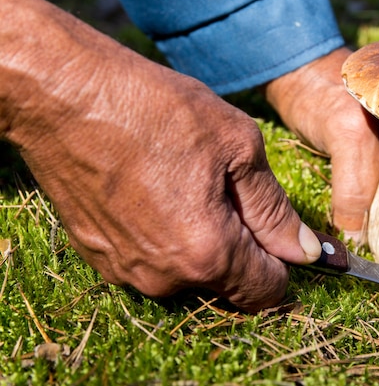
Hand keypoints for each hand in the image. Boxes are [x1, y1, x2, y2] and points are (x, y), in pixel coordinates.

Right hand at [0, 0, 320, 311]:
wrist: (66, 96)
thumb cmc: (156, 111)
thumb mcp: (237, 147)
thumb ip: (274, 210)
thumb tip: (304, 252)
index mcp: (207, 254)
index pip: (267, 291)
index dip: (283, 264)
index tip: (281, 235)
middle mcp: (165, 278)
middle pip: (229, 283)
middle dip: (243, 248)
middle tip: (229, 192)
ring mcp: (127, 272)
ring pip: (190, 272)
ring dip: (203, 241)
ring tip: (187, 185)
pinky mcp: (100, 258)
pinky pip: (153, 261)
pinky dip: (167, 237)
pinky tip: (156, 192)